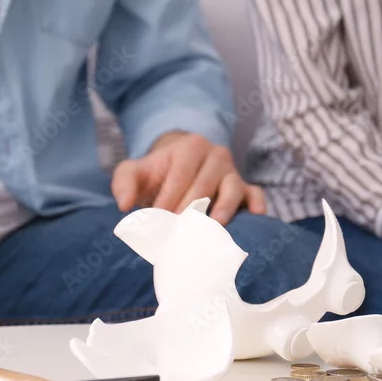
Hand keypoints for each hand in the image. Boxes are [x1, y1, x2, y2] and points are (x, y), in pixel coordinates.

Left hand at [111, 131, 265, 223]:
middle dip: (190, 209)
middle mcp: (216, 155)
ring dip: (225, 207)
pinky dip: (257, 205)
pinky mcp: (247, 188)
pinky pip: (256, 194)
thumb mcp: (135, 171)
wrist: (180, 170)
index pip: (180, 175)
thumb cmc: (157, 174)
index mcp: (191, 146)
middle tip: (178, 233)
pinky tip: (255, 217)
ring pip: (233, 188)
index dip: (168, 199)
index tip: (157, 220)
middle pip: (205, 184)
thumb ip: (124, 182)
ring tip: (214, 226)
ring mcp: (234, 172)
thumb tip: (124, 204)